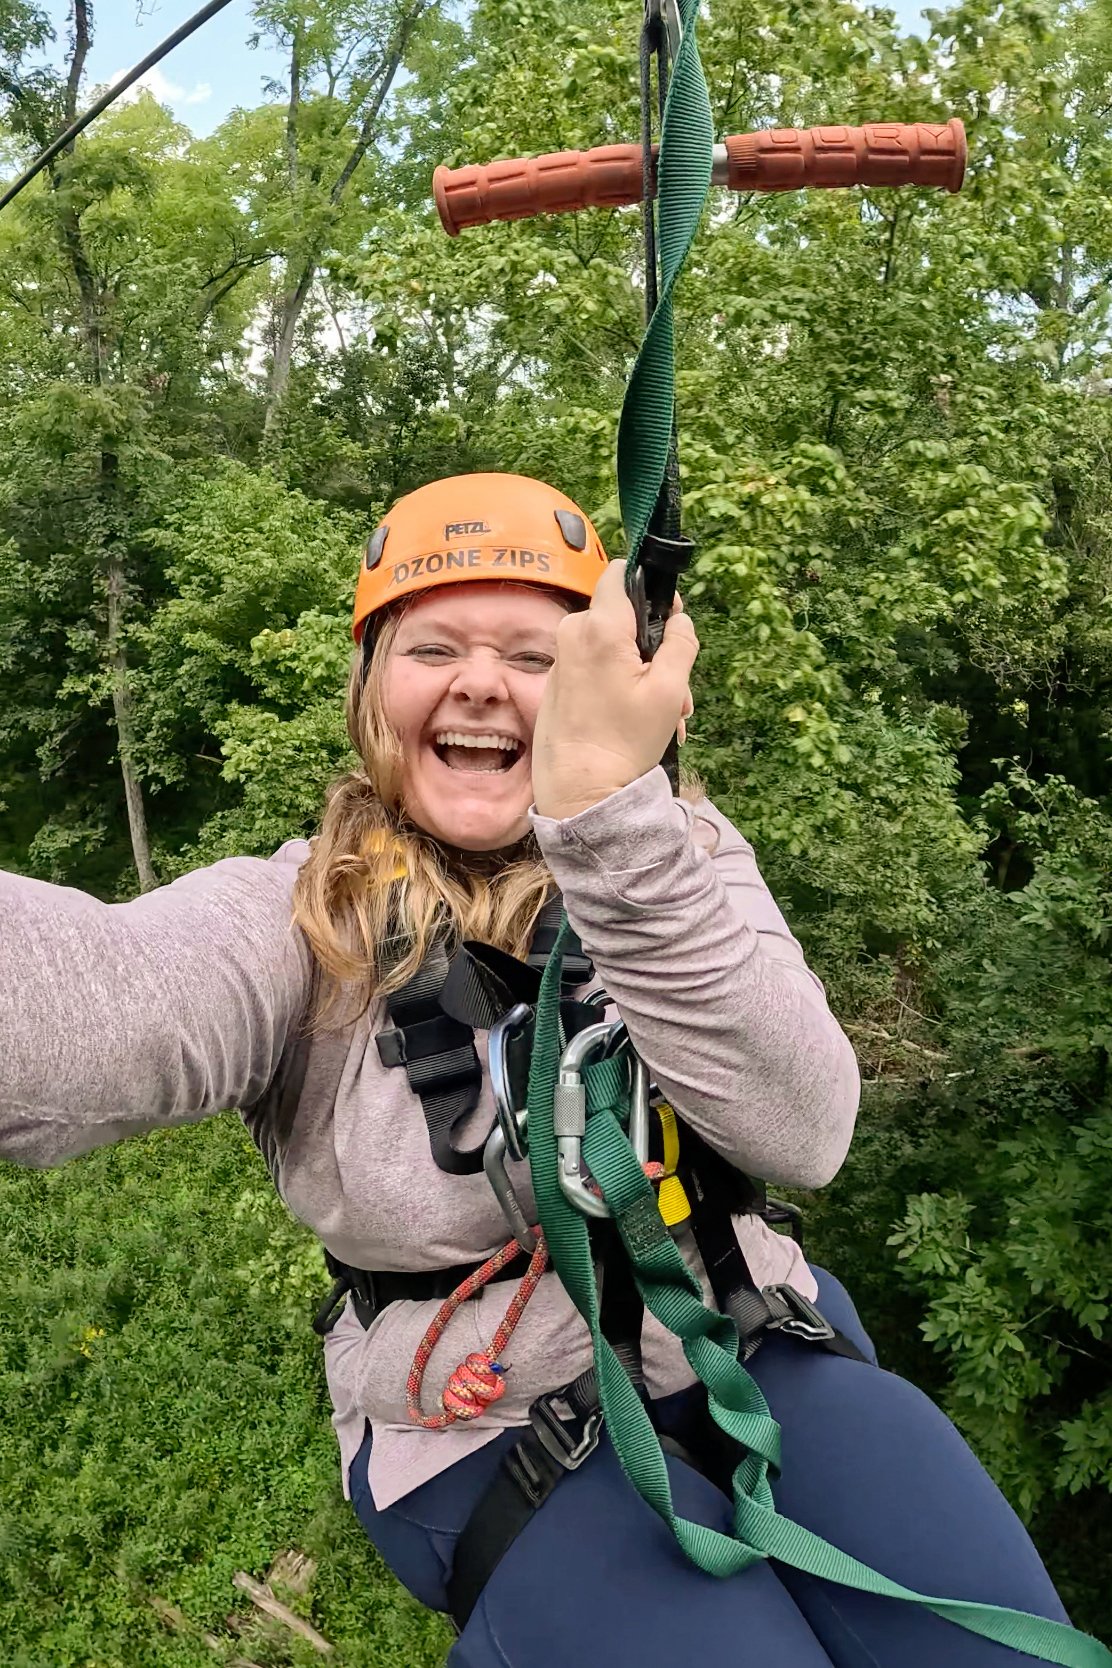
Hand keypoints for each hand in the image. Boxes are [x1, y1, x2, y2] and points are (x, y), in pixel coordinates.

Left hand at [531, 559, 698, 818]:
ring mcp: (561, 659)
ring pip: (612, 646)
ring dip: (644, 674)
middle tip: (679, 687)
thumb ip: (682, 643)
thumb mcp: (670, 690)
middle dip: (655, 647)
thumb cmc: (624, 740)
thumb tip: (679, 621)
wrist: (579, 788)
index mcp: (600, 627)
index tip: (669, 614)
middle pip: (622, 617)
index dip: (649, 585)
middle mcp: (573, 634)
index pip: (620, 573)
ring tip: (667, 716)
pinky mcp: (557, 682)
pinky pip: (596, 668)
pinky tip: (639, 721)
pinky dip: (620, 686)